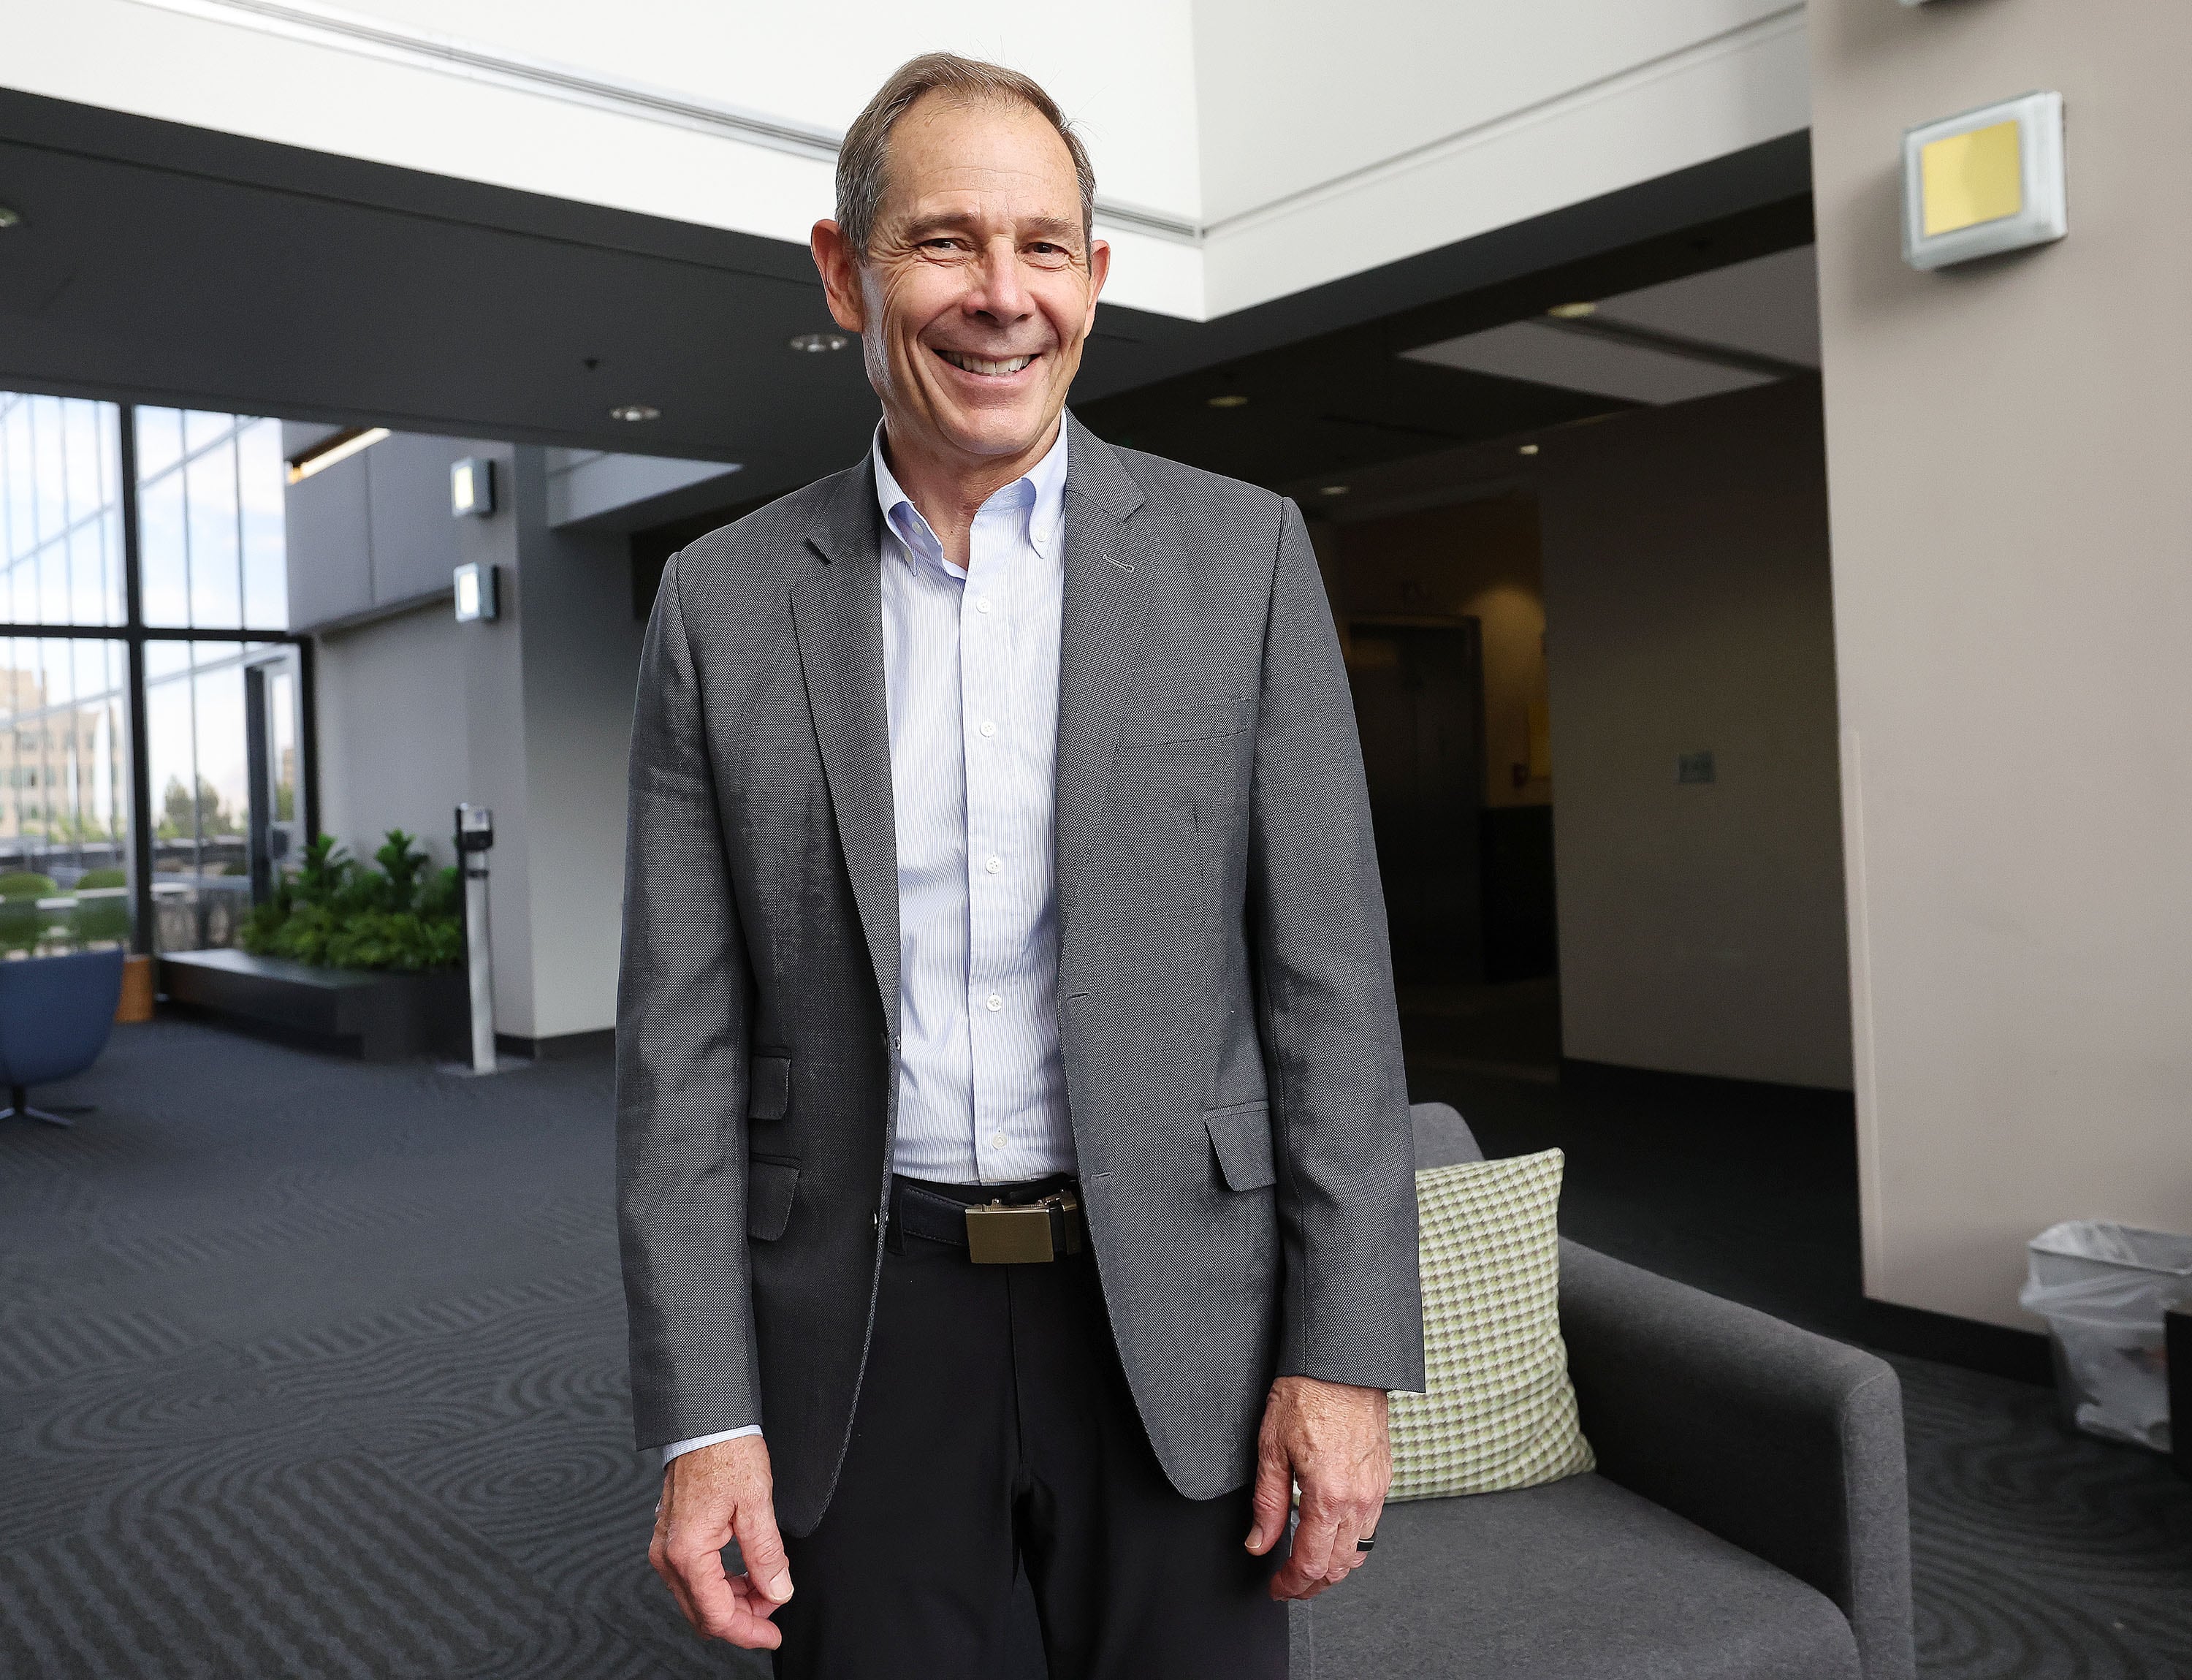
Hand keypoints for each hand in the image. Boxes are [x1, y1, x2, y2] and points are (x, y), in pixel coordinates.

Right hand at [650, 1435, 794, 1647]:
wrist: (705, 1421)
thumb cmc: (726, 1451)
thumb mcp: (757, 1503)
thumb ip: (766, 1555)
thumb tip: (777, 1591)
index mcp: (687, 1551)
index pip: (716, 1614)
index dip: (748, 1631)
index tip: (773, 1633)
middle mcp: (668, 1555)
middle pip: (703, 1613)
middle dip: (742, 1618)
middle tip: (775, 1608)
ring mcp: (665, 1546)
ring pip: (698, 1598)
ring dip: (732, 1601)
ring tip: (766, 1587)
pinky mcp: (670, 1537)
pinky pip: (693, 1577)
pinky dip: (720, 1584)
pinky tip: (745, 1573)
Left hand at [1245, 1376, 1389, 1600]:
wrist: (1343, 1362)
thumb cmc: (1307, 1393)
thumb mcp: (1271, 1447)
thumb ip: (1266, 1503)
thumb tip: (1259, 1542)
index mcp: (1328, 1495)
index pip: (1310, 1561)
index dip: (1291, 1584)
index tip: (1276, 1589)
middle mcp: (1359, 1499)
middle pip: (1338, 1566)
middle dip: (1312, 1585)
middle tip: (1288, 1587)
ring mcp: (1376, 1490)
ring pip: (1359, 1551)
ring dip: (1333, 1568)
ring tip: (1308, 1568)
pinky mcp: (1384, 1478)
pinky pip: (1371, 1526)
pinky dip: (1351, 1543)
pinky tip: (1331, 1537)